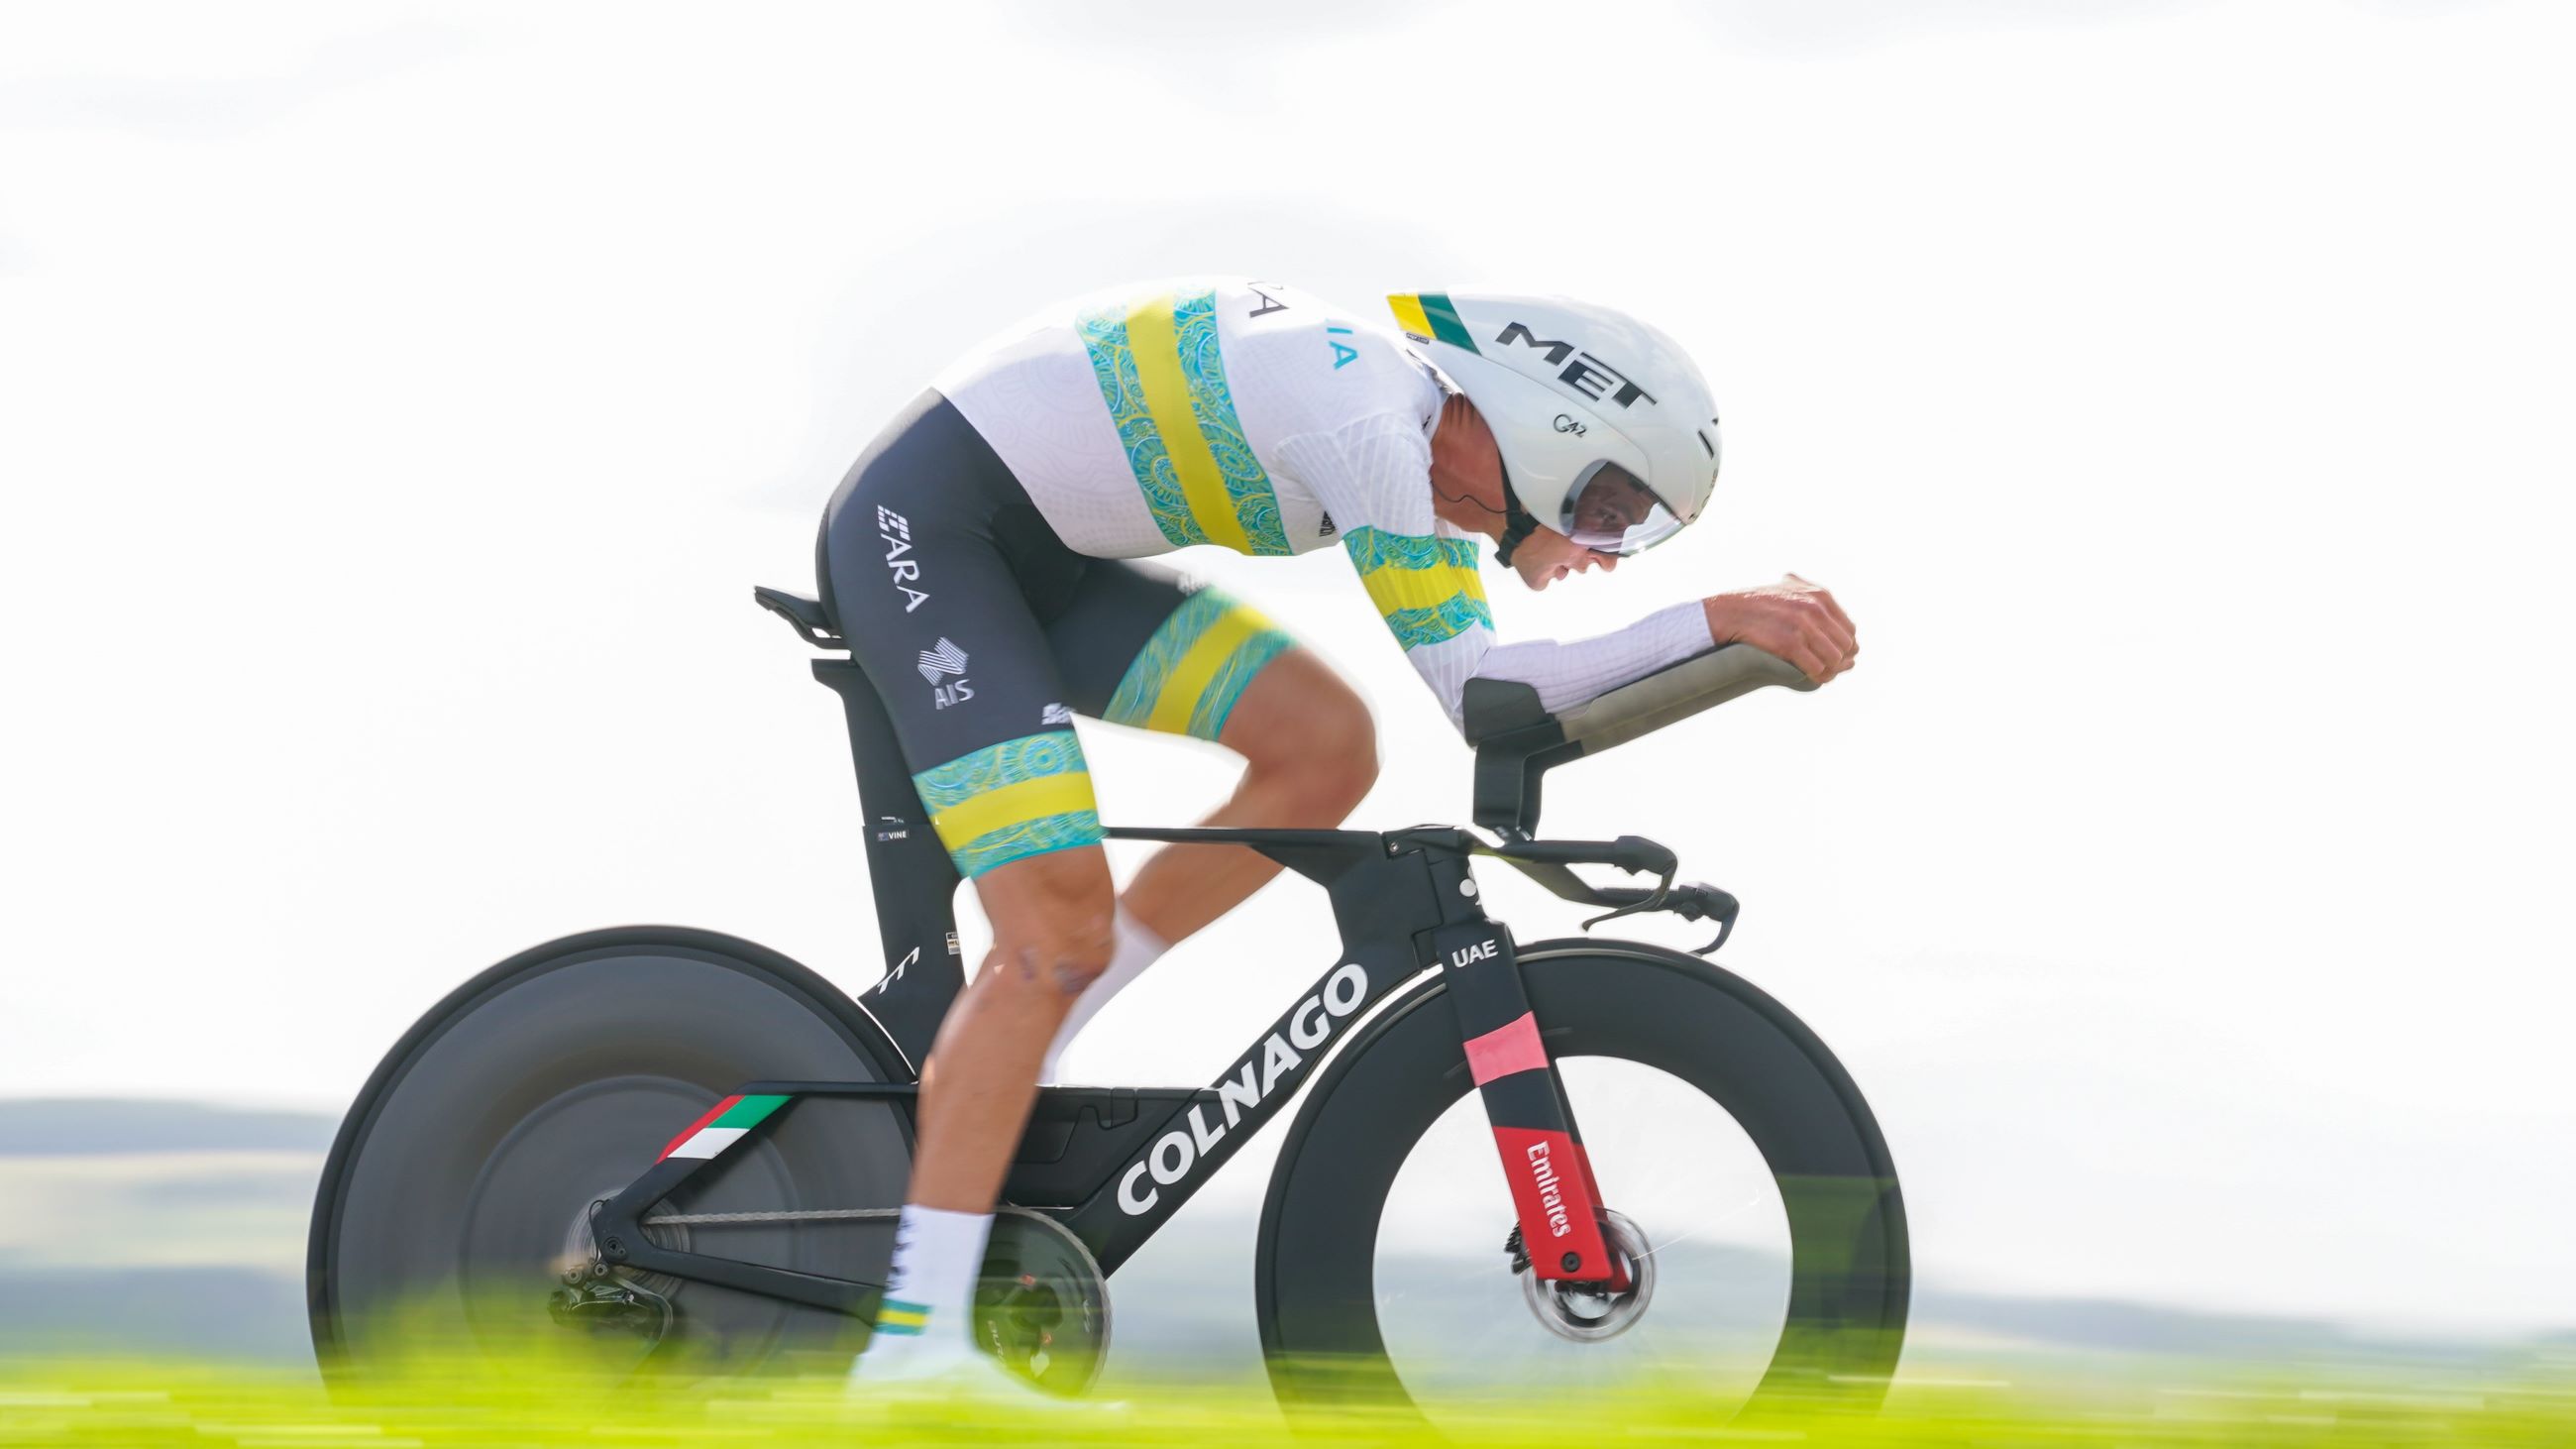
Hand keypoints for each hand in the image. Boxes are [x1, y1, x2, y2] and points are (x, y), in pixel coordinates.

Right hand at [1702, 575, 1857, 683]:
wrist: (1730, 612)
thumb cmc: (1759, 603)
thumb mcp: (1789, 586)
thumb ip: (1812, 592)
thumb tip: (1827, 604)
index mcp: (1820, 595)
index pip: (1849, 628)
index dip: (1846, 646)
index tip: (1837, 656)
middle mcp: (1815, 608)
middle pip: (1845, 645)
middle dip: (1840, 660)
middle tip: (1829, 669)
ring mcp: (1802, 626)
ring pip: (1834, 659)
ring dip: (1829, 671)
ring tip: (1821, 675)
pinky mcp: (1789, 644)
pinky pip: (1816, 667)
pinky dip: (1816, 676)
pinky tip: (1810, 677)